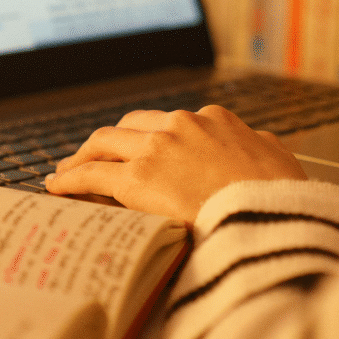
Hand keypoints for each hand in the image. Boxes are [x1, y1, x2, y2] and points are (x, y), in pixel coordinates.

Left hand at [45, 105, 307, 221]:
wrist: (273, 218)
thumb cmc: (281, 200)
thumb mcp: (280, 161)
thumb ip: (261, 148)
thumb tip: (259, 145)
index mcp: (215, 120)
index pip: (168, 124)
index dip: (148, 138)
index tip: (139, 151)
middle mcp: (182, 125)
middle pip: (130, 127)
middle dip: (109, 142)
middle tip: (92, 156)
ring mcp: (158, 149)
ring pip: (104, 144)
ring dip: (82, 156)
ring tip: (68, 171)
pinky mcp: (137, 179)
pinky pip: (92, 175)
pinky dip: (70, 179)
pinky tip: (57, 188)